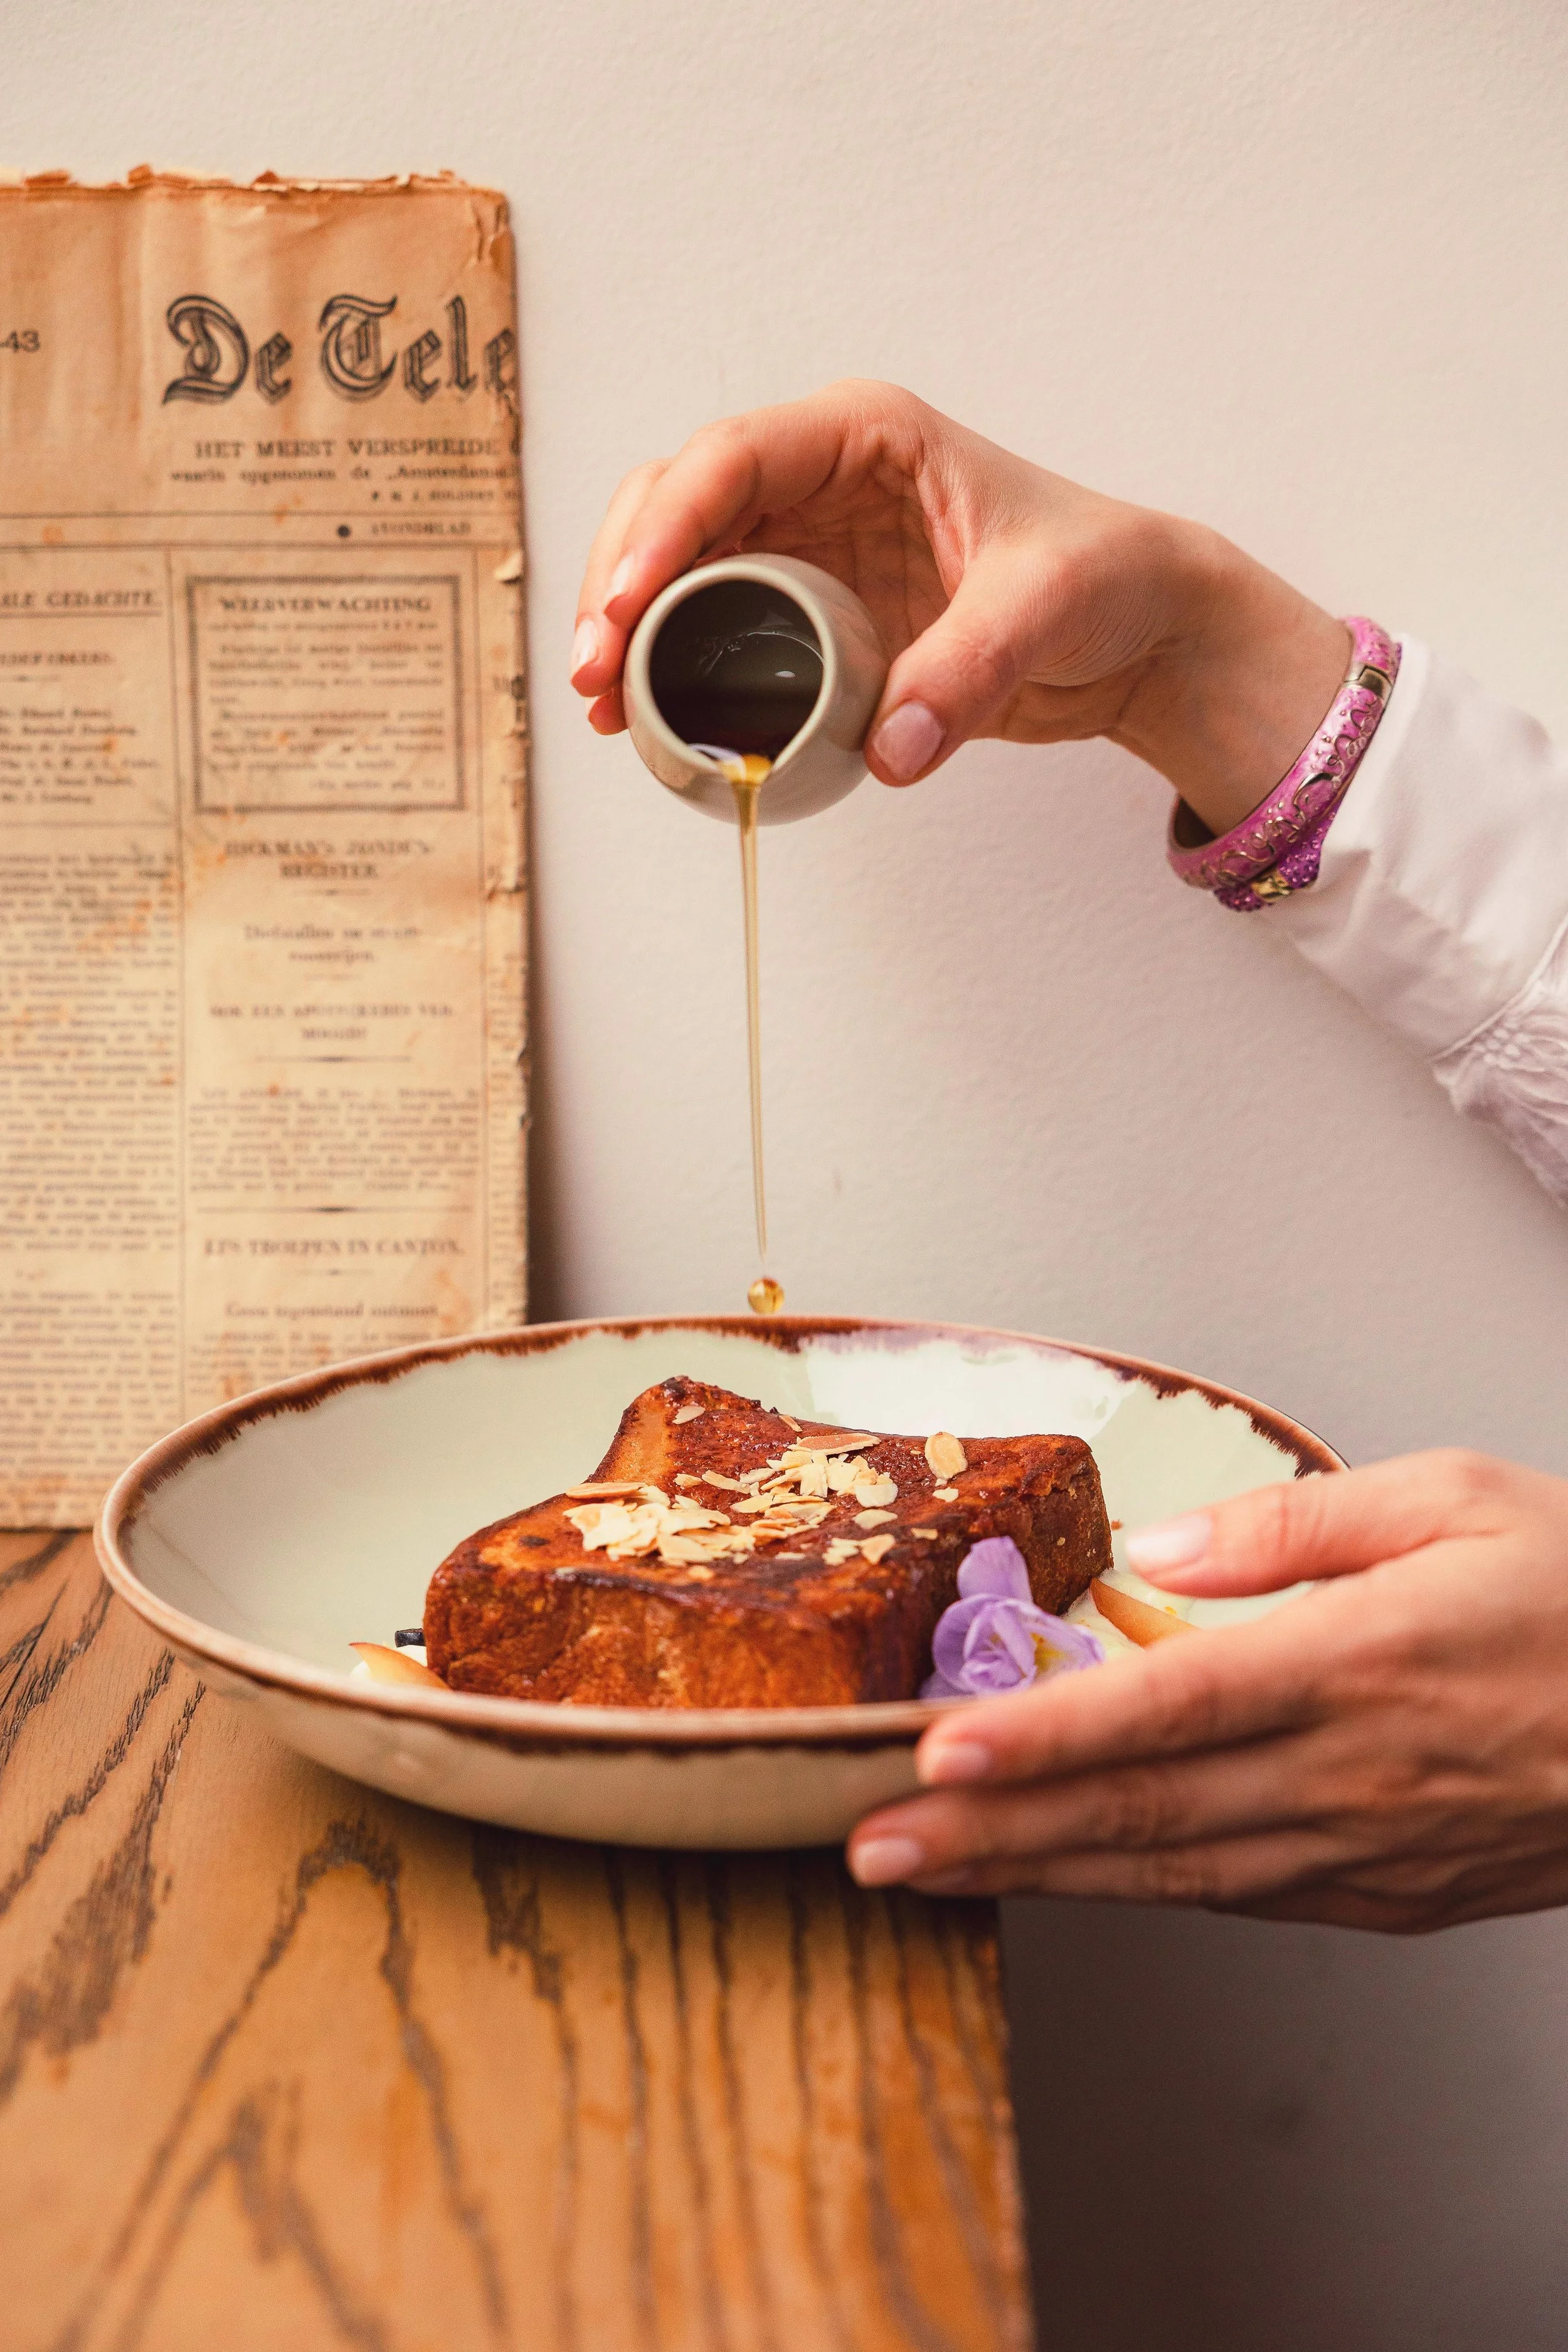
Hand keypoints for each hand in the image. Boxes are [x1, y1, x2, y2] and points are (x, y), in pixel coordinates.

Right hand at [570, 378, 1349, 832]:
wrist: (1133, 627)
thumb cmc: (1101, 579)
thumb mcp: (1043, 611)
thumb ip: (967, 674)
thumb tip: (886, 750)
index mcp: (863, 435)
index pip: (730, 459)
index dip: (662, 528)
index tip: (626, 606)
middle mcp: (816, 476)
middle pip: (673, 504)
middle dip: (619, 583)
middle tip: (596, 674)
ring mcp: (801, 542)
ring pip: (674, 563)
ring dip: (625, 629)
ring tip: (602, 708)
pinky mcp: (803, 608)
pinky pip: (709, 624)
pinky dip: (667, 664)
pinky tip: (639, 718)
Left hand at [847, 1451, 1567, 1932]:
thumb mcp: (1458, 1499)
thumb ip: (1297, 1521)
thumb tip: (1160, 1543)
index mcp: (1355, 1663)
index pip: (1164, 1710)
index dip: (1043, 1738)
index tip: (937, 1750)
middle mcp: (1345, 1771)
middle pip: (1137, 1813)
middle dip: (990, 1832)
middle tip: (868, 1842)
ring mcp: (1361, 1848)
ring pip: (1166, 1873)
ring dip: (1035, 1875)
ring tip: (923, 1871)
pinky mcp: (1382, 1894)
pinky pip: (1233, 1898)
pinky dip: (1132, 1893)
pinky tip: (1057, 1879)